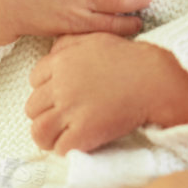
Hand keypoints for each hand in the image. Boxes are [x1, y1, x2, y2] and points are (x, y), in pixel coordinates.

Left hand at [25, 33, 148, 152]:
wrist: (154, 80)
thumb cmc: (130, 58)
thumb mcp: (95, 39)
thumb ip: (69, 44)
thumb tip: (52, 52)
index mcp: (62, 62)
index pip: (34, 81)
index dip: (45, 91)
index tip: (58, 98)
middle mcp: (61, 85)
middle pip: (32, 107)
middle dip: (45, 114)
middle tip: (61, 120)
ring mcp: (71, 110)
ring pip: (39, 131)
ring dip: (48, 137)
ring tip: (60, 138)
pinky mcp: (84, 131)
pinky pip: (60, 148)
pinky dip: (66, 149)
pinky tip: (78, 144)